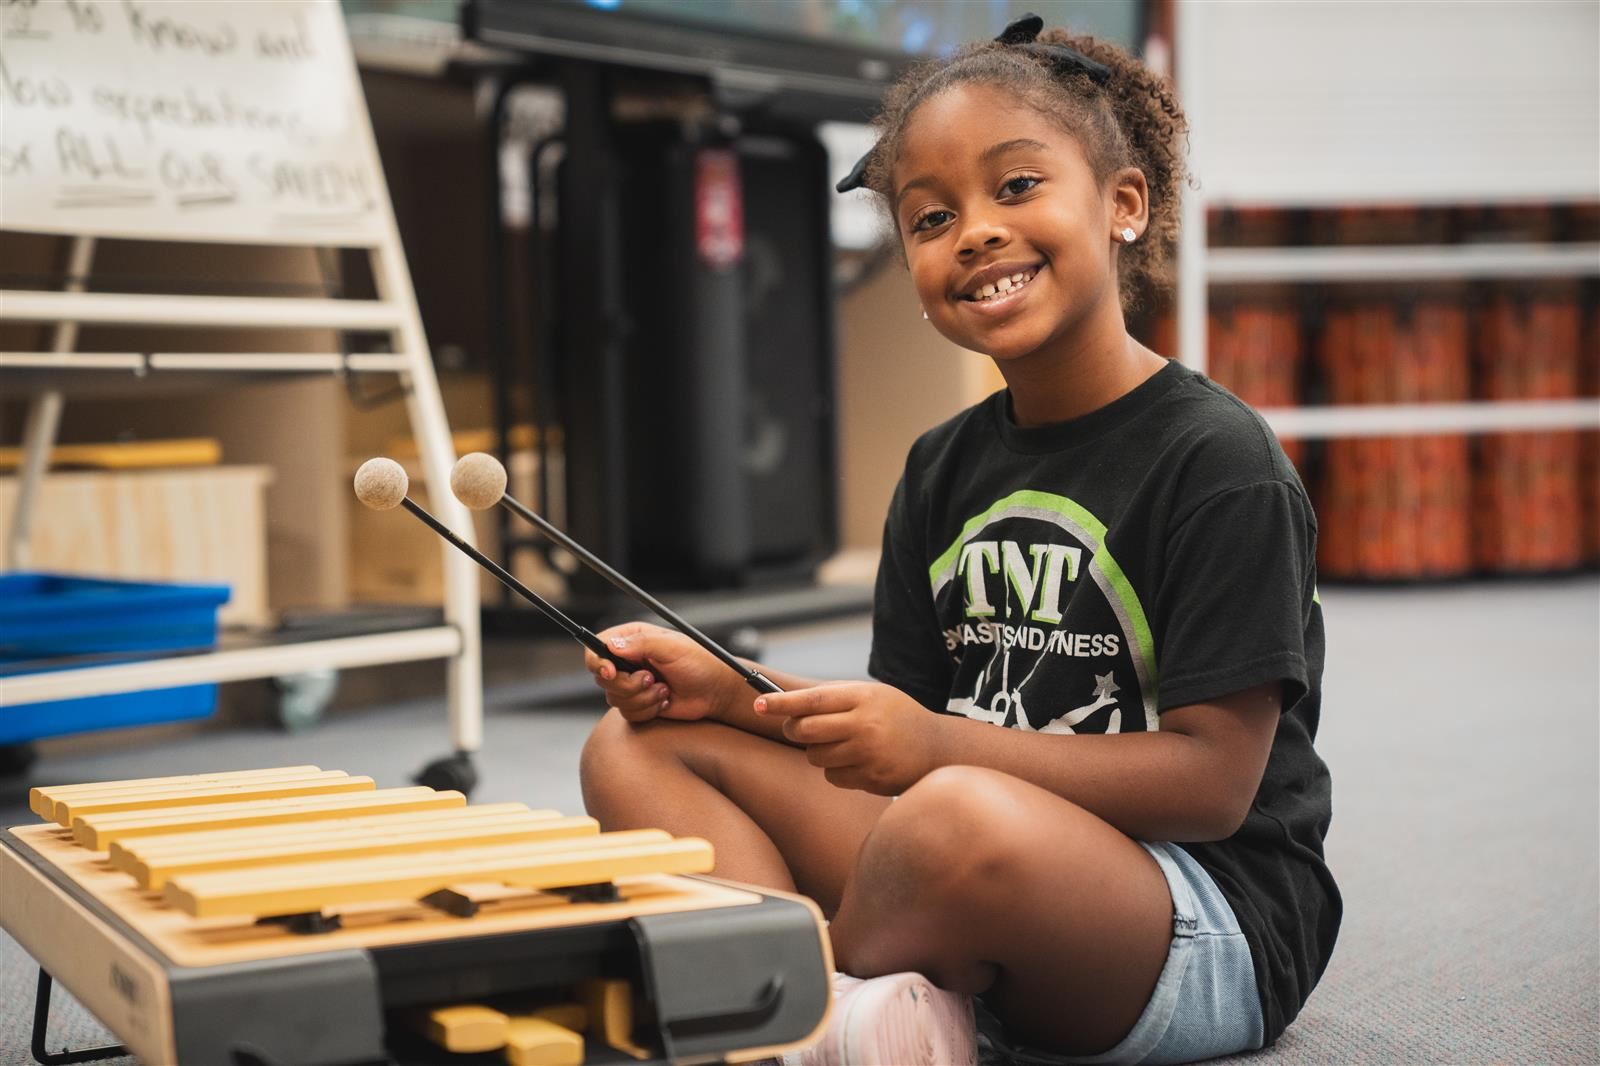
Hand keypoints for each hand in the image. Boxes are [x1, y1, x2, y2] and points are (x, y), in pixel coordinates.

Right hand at [584, 622, 735, 723]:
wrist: (716, 692)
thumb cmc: (700, 664)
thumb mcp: (672, 648)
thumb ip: (641, 644)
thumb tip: (612, 645)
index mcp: (633, 639)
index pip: (597, 647)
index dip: (598, 662)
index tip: (611, 672)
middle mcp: (629, 660)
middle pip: (602, 678)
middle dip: (628, 684)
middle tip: (652, 679)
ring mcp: (632, 683)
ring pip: (614, 698)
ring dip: (643, 698)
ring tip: (665, 689)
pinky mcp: (638, 703)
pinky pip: (628, 713)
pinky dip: (648, 709)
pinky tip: (665, 700)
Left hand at [755, 682, 941, 795]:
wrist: (936, 748)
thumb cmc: (895, 716)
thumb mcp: (870, 694)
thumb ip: (833, 697)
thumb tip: (785, 701)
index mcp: (863, 697)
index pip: (813, 699)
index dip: (782, 702)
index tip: (759, 703)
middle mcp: (865, 725)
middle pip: (805, 731)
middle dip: (793, 729)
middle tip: (796, 727)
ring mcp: (868, 754)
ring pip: (815, 756)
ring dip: (817, 751)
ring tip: (841, 742)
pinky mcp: (870, 779)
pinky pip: (832, 777)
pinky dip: (836, 770)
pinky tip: (857, 761)